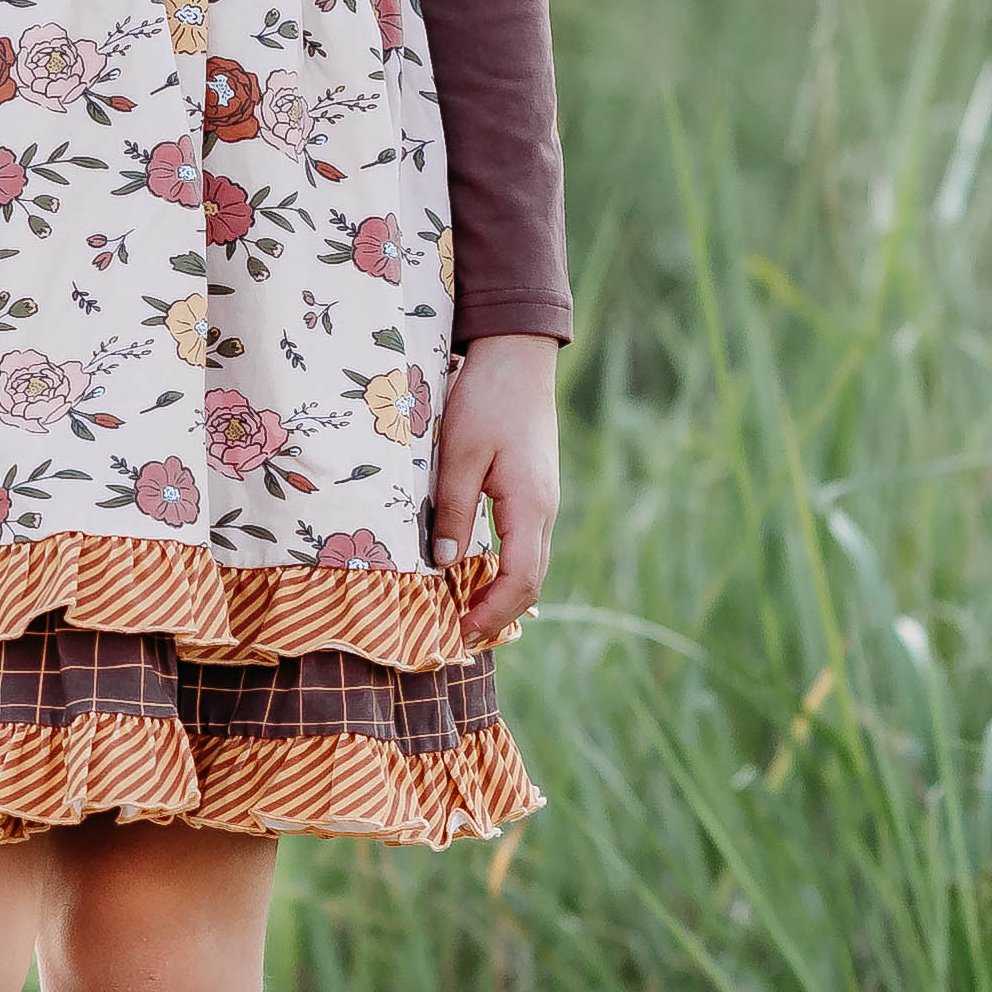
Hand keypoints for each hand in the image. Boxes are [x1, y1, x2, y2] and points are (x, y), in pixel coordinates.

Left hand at [427, 332, 559, 645]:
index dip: (492, 614)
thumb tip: (445, 564)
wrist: (516, 356)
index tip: (460, 633)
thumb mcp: (459, 454)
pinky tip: (476, 574)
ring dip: (501, 595)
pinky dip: (504, 570)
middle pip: (531, 581)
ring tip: (464, 613)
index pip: (520, 580)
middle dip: (498, 615)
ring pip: (530, 564)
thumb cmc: (486, 398)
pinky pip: (525, 545)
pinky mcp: (533, 491)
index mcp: (530, 506)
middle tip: (459, 636)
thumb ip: (453, 510)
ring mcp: (543, 501)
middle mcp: (545, 510)